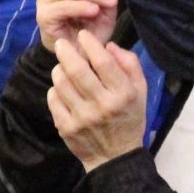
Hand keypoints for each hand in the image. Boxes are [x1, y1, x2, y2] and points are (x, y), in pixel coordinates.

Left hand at [46, 29, 147, 171]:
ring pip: (61, 83)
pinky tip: (62, 89)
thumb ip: (129, 64)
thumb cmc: (129, 119)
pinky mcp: (66, 128)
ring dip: (59, 70)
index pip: (103, 62)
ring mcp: (82, 118)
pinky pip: (53, 99)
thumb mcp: (140, 91)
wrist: (115, 157)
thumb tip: (108, 45)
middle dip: (66, 51)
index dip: (90, 44)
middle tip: (62, 44)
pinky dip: (55, 89)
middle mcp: (102, 105)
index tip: (83, 35)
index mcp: (122, 94)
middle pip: (77, 70)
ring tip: (62, 67)